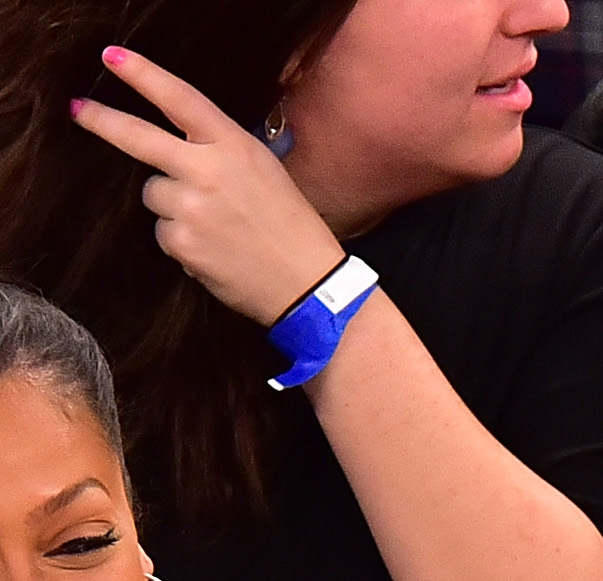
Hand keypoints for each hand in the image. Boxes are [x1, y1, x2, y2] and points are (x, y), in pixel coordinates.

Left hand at [71, 49, 345, 327]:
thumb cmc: (291, 226)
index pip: (178, 99)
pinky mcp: (182, 244)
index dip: (142, 75)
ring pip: (154, 195)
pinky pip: (165, 234)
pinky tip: (216, 252)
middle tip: (80, 111)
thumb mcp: (263, 169)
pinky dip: (184, 243)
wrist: (309, 286)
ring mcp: (190, 207)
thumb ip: (219, 150)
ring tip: (215, 228)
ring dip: (173, 208)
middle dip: (103, 121)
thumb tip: (173, 145)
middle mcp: (206, 170)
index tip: (112, 59)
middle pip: (139, 138)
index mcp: (231, 145)